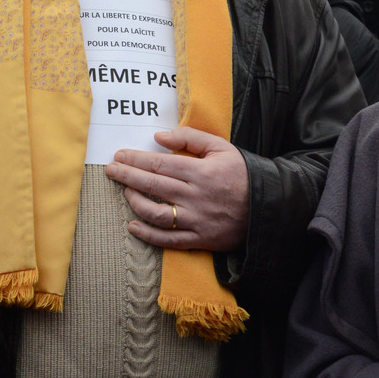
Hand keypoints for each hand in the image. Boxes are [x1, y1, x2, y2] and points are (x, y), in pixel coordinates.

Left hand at [104, 127, 249, 251]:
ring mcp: (196, 220)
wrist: (267, 207)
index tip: (119, 155)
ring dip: (135, 202)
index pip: (159, 164)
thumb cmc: (242, 174)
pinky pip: (169, 240)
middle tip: (111, 170)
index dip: (135, 159)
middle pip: (153, 185)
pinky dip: (148, 234)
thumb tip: (159, 137)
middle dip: (127, 176)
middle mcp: (195, 196)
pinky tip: (133, 225)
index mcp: (200, 172)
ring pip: (156, 213)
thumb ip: (190, 138)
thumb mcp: (221, 148)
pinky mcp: (200, 239)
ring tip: (125, 192)